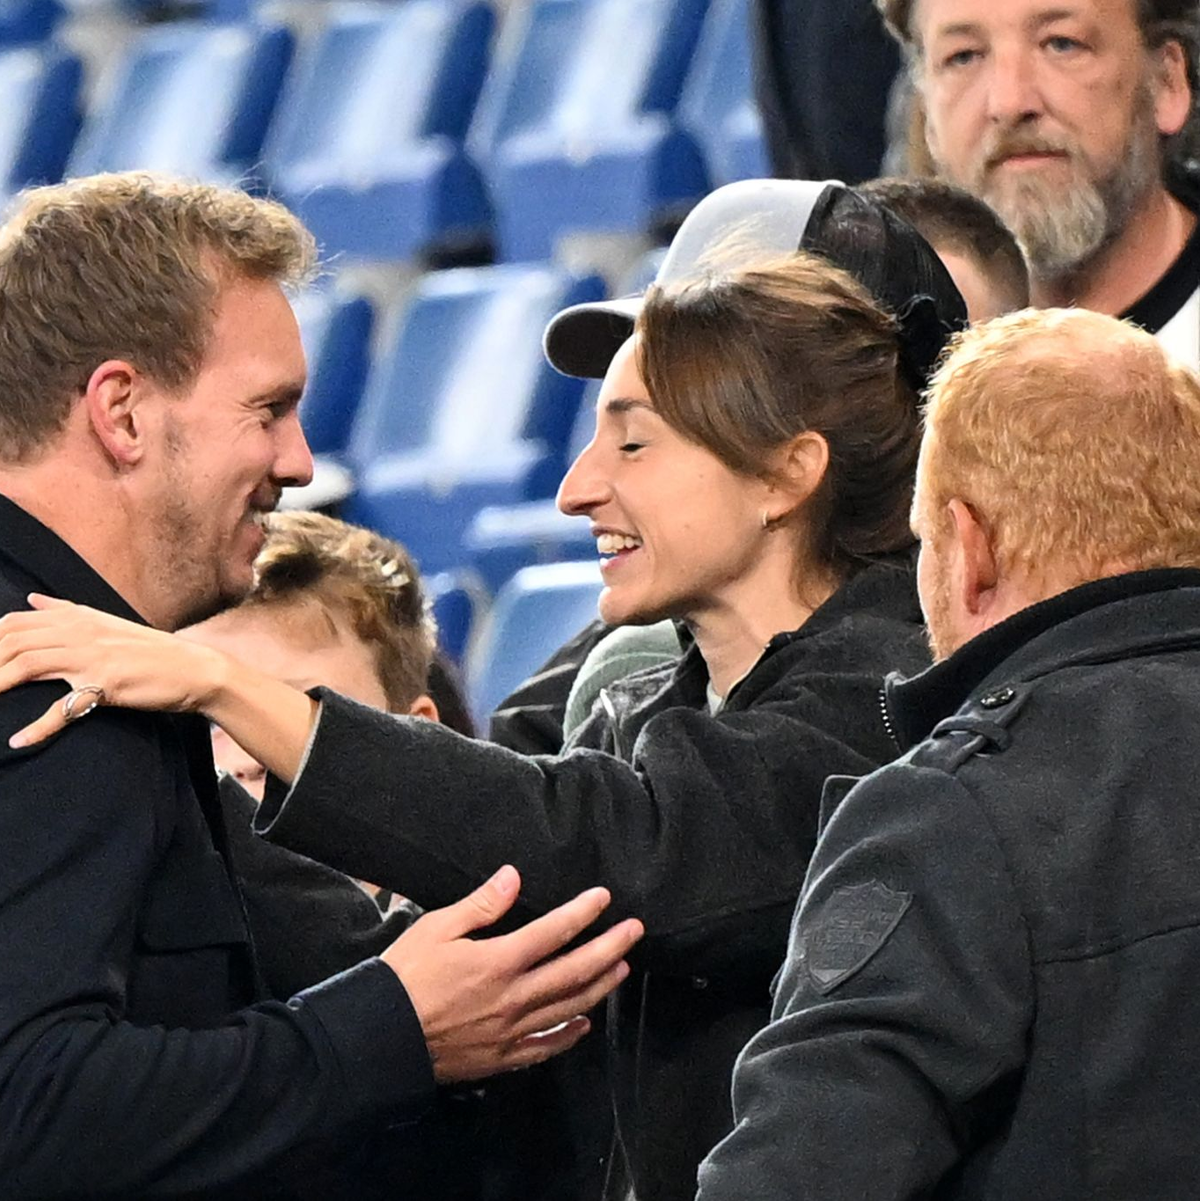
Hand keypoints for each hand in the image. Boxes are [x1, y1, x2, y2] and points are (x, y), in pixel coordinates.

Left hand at [0, 595, 223, 745]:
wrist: (195, 669)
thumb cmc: (151, 650)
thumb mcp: (107, 622)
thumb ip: (66, 609)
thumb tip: (32, 597)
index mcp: (77, 616)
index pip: (14, 623)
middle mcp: (80, 631)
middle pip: (12, 642)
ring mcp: (92, 656)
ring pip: (27, 665)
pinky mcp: (106, 684)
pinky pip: (64, 707)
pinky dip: (39, 727)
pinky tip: (21, 741)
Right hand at [383, 865, 642, 1081]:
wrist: (376, 1039)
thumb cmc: (403, 977)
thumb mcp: (436, 928)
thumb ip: (480, 904)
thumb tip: (513, 876)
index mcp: (498, 962)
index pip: (554, 932)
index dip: (583, 913)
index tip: (604, 898)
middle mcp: (512, 998)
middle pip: (574, 971)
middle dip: (609, 948)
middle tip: (635, 931)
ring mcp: (510, 1032)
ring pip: (568, 1007)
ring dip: (600, 986)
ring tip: (621, 967)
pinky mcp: (500, 1058)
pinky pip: (545, 1047)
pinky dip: (569, 1035)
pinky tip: (585, 1023)